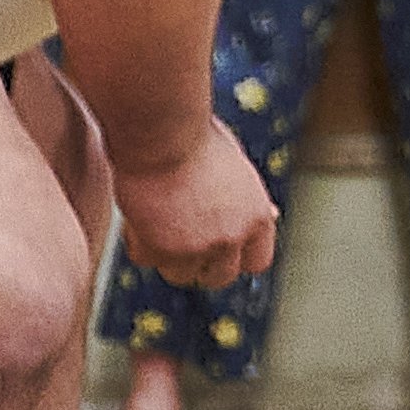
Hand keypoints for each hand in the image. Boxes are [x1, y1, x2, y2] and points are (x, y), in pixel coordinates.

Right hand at [113, 122, 276, 291]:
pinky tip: (137, 213)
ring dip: (165, 255)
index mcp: (258, 217)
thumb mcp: (238, 169)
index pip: (257, 261)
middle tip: (177, 241)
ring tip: (155, 220)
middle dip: (199, 264)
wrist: (164, 132)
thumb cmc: (195, 138)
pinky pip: (144, 259)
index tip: (217, 249)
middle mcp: (234, 237)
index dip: (235, 257)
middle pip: (219, 277)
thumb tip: (272, 215)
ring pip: (180, 274)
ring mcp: (199, 247)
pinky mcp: (162, 249)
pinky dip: (136, 241)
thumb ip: (250, 199)